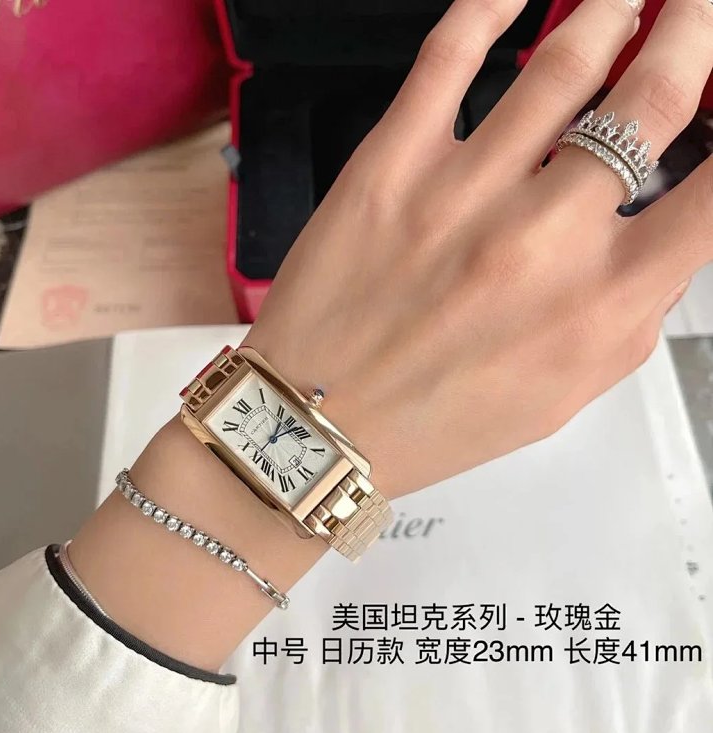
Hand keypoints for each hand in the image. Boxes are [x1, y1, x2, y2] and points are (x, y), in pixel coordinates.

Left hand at [244, 0, 712, 499]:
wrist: (323, 425)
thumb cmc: (440, 419)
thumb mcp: (564, 391)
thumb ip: (629, 312)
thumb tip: (661, 231)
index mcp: (601, 305)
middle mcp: (543, 240)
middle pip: (651, 97)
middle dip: (693, 31)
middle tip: (697, 7)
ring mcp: (461, 192)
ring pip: (562, 63)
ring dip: (610, 10)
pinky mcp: (389, 167)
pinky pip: (448, 57)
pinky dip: (489, 6)